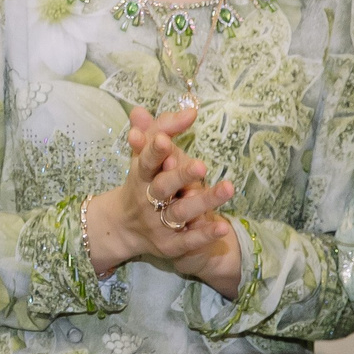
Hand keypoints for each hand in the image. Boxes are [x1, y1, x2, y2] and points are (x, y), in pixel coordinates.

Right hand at [95, 105, 239, 287]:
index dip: (154, 151)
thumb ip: (162, 130)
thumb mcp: (147, 155)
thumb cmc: (143, 182)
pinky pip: (189, 240)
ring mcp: (158, 223)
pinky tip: (223, 225)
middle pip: (162, 187)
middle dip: (180, 176)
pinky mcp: (170, 245)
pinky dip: (205, 234)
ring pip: (180, 212)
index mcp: (140, 175)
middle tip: (201, 165)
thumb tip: (180, 109)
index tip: (163, 139)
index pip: (146, 161)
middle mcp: (147, 199)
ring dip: (204, 201)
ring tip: (228, 188)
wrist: (125, 226)